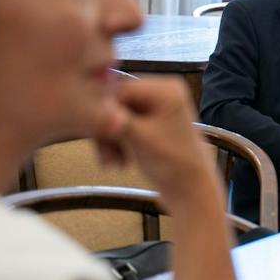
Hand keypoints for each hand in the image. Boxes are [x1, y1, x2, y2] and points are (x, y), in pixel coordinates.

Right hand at [93, 78, 218, 210]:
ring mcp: (156, 109)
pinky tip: (117, 162)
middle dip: (108, 130)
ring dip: (110, 140)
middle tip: (105, 155)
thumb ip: (114, 118)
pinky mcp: (151, 124)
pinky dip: (117, 143)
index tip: (96, 134)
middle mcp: (163, 92)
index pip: (120, 89)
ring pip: (117, 117)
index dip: (105, 112)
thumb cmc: (173, 163)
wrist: (190, 190)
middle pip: (117, 103)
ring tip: (111, 163)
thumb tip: (89, 104)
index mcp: (167, 89)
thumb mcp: (138, 137)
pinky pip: (123, 127)